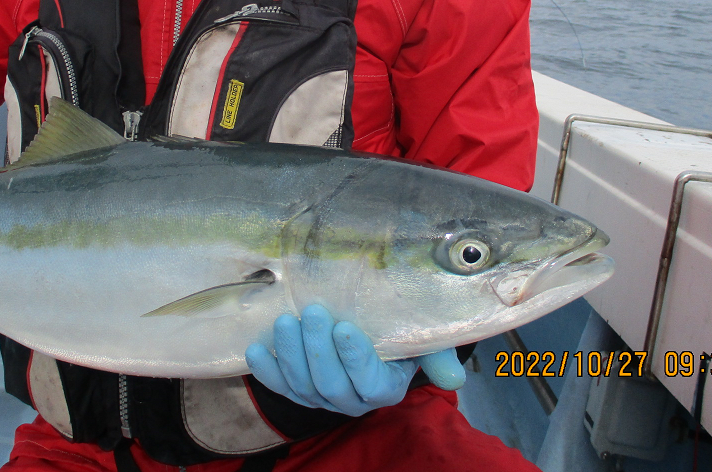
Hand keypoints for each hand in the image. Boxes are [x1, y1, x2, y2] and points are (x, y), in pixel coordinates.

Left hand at [245, 304, 465, 416]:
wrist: (367, 329)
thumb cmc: (396, 330)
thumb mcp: (422, 338)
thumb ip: (437, 355)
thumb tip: (455, 378)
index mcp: (384, 388)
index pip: (369, 382)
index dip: (355, 357)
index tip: (344, 326)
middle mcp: (352, 400)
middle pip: (330, 384)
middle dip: (318, 348)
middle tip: (312, 312)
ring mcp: (321, 397)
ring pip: (302, 385)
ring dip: (291, 353)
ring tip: (285, 321)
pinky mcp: (296, 390)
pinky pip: (278, 386)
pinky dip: (265, 370)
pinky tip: (256, 348)